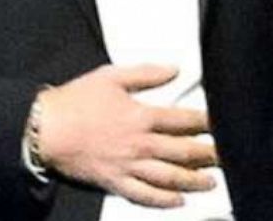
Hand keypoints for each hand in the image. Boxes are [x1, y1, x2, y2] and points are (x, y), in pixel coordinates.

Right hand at [34, 64, 218, 207]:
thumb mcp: (111, 76)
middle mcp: (140, 144)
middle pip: (183, 152)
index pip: (184, 120)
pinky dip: (163, 201)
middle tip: (226, 157)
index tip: (221, 124)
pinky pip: (143, 195)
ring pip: (169, 177)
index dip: (206, 123)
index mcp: (142, 116)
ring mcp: (128, 166)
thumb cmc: (75, 101)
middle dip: (208, 155)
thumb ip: (146, 73)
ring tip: (210, 182)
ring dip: (193, 181)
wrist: (46, 129)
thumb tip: (174, 69)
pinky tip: (177, 202)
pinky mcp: (114, 182)